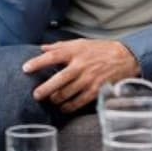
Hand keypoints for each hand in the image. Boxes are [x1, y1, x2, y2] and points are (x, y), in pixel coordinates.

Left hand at [23, 39, 140, 112]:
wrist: (125, 58)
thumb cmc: (101, 50)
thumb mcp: (81, 43)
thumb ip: (60, 46)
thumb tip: (42, 48)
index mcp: (76, 52)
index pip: (53, 56)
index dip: (38, 62)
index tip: (25, 68)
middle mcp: (81, 66)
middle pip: (58, 80)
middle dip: (44, 89)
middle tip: (36, 95)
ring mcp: (88, 80)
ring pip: (66, 94)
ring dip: (55, 99)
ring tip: (51, 100)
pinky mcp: (95, 90)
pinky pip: (77, 102)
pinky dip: (67, 107)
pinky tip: (63, 107)